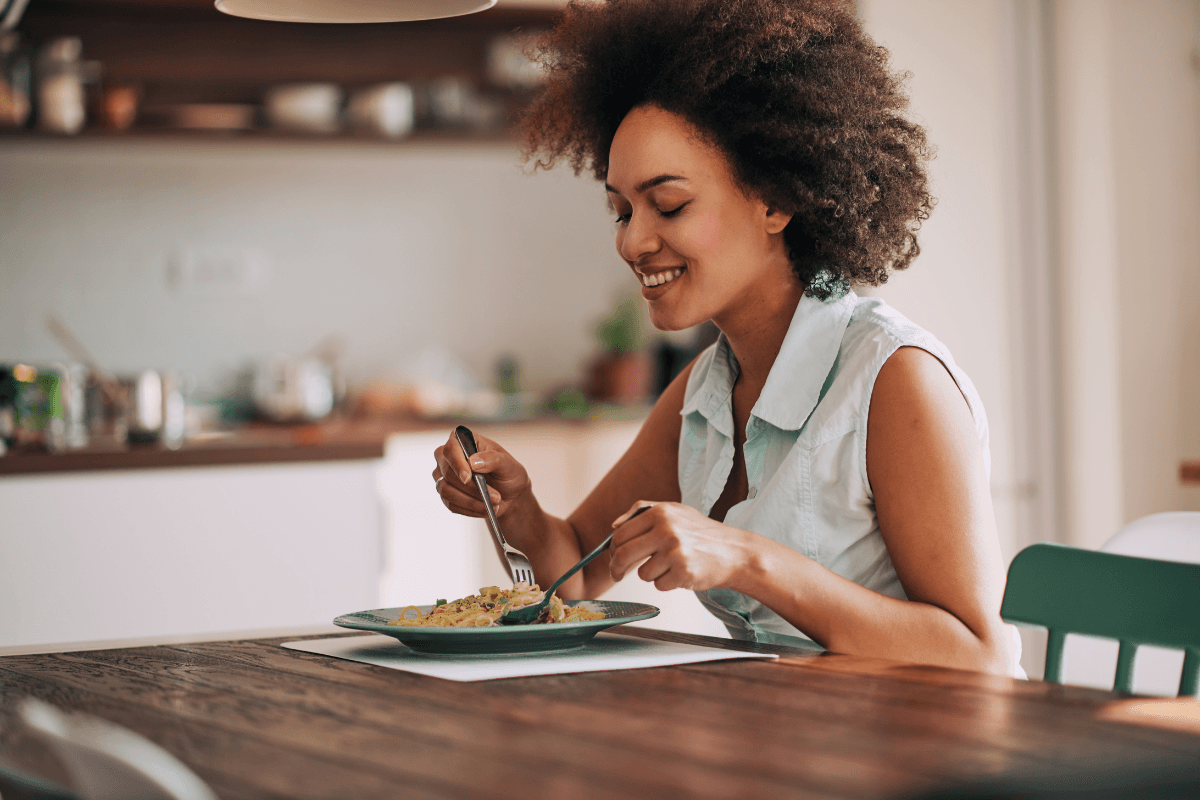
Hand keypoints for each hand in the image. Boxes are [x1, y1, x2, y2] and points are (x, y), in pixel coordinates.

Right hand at [432, 431, 531, 518]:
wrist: (510, 494)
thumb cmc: (508, 473)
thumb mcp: (508, 464)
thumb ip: (492, 459)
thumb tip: (473, 462)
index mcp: (463, 440)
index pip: (451, 448)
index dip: (457, 463)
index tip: (468, 477)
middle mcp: (449, 456)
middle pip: (447, 472)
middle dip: (472, 488)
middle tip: (495, 497)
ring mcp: (444, 475)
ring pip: (446, 490)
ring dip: (471, 501)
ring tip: (493, 505)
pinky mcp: (446, 493)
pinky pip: (450, 504)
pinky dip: (469, 509)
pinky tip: (484, 509)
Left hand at [608, 502, 754, 591]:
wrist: (734, 552)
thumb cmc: (702, 533)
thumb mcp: (675, 511)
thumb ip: (642, 512)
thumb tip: (614, 525)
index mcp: (660, 512)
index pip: (621, 534)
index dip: (612, 549)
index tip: (613, 558)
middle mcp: (666, 530)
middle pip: (623, 555)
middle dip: (616, 569)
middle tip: (617, 574)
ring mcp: (675, 552)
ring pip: (642, 574)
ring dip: (652, 575)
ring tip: (671, 566)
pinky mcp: (683, 572)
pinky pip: (659, 585)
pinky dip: (667, 583)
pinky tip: (681, 573)